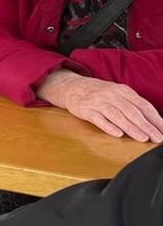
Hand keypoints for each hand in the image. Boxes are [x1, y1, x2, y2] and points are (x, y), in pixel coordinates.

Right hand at [36, 70, 162, 142]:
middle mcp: (111, 94)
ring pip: (117, 115)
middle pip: (131, 111)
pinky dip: (108, 126)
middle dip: (146, 126)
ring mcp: (97, 102)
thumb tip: (153, 121)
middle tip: (157, 138)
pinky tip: (118, 134)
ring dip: (131, 128)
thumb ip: (133, 104)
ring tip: (143, 138)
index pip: (142, 105)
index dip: (154, 118)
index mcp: (122, 90)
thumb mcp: (117, 93)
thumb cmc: (99, 93)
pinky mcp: (85, 109)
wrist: (72, 87)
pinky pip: (98, 118)